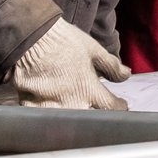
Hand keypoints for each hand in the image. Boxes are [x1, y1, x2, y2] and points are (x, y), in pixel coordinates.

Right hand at [12, 17, 131, 110]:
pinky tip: (50, 106)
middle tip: (97, 106)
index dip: (118, 106)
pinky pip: (41, 116)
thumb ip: (111, 66)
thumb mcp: (93, 50)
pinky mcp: (30, 105)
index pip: (110, 107)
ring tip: (74, 106)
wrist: (31, 36)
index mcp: (88, 89)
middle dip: (96, 114)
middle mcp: (70, 102)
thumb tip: (126, 75)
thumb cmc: (63, 41)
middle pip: (89, 119)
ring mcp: (49, 105)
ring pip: (65, 122)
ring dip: (73, 116)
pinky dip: (48, 113)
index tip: (120, 104)